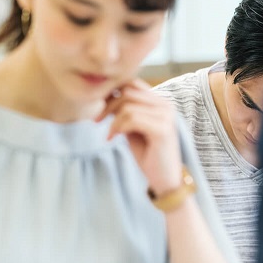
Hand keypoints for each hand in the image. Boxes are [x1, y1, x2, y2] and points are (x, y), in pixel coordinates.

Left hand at [97, 80, 182, 194]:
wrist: (163, 178)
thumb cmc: (147, 153)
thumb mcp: (131, 127)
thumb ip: (123, 110)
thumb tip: (105, 95)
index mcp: (159, 101)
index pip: (132, 83)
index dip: (112, 92)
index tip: (98, 108)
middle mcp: (166, 105)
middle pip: (128, 92)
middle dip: (107, 105)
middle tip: (96, 121)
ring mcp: (166, 116)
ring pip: (128, 106)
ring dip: (112, 120)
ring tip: (109, 134)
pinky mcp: (163, 129)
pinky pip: (132, 119)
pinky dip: (117, 127)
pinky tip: (112, 138)